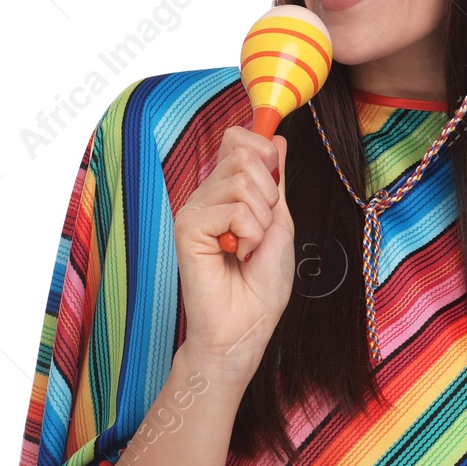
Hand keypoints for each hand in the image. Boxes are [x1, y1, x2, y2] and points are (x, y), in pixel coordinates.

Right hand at [174, 127, 294, 388]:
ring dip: (262, 221)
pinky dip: (250, 234)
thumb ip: (274, 181)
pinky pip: (234, 209)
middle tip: (260, 232)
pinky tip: (237, 255)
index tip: (272, 190)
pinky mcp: (187, 228)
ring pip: (243, 182)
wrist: (245, 327)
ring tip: (248, 248)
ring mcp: (194, 210)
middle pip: (245, 154)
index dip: (263, 153)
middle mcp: (205, 196)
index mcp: (225, 192)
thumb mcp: (279, 222)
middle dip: (269, 195)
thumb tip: (275, 139)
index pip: (238, 139)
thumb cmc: (260, 284)